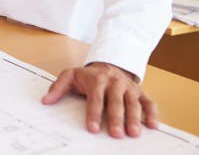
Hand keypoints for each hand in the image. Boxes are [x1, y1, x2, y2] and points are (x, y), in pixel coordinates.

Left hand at [41, 62, 157, 137]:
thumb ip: (58, 87)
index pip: (96, 98)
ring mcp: (128, 88)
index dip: (94, 114)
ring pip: (133, 102)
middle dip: (116, 118)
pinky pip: (149, 102)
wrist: (108, 64)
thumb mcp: (71, 76)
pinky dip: (152, 113)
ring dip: (134, 118)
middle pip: (116, 101)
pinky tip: (153, 126)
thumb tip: (45, 101)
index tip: (93, 129)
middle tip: (116, 134)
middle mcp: (114, 83)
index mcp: (97, 80)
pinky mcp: (140, 92)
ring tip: (133, 133)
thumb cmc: (88, 76)